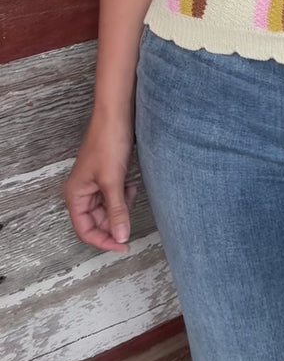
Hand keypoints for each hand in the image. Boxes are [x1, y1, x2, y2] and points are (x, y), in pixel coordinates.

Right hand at [63, 111, 136, 252]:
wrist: (116, 114)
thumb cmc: (108, 142)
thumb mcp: (113, 181)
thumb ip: (117, 211)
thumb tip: (121, 237)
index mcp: (75, 195)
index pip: (85, 230)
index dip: (103, 241)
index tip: (123, 245)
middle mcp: (81, 191)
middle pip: (96, 221)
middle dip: (114, 222)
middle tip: (131, 220)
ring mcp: (93, 184)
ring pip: (106, 210)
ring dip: (120, 207)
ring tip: (130, 192)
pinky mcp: (105, 176)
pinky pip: (113, 197)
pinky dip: (123, 196)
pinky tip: (130, 185)